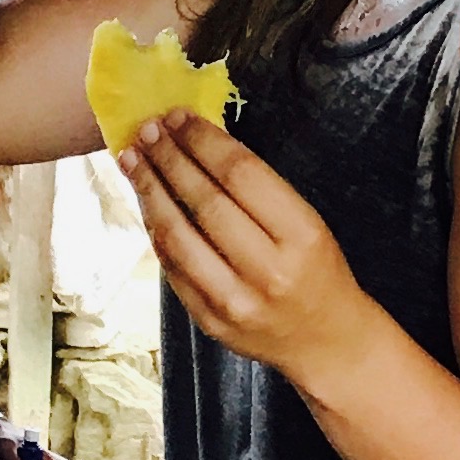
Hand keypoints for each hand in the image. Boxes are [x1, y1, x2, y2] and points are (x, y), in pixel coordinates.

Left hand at [116, 113, 367, 389]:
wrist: (326, 342)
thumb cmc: (318, 272)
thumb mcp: (307, 223)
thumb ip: (258, 190)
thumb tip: (200, 143)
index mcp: (300, 236)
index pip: (241, 175)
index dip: (204, 141)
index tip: (179, 117)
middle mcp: (267, 270)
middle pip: (205, 203)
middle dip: (170, 160)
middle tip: (147, 130)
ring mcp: (233, 300)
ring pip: (178, 237)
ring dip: (150, 192)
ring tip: (132, 160)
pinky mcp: (209, 320)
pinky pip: (171, 268)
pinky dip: (155, 230)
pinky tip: (146, 203)